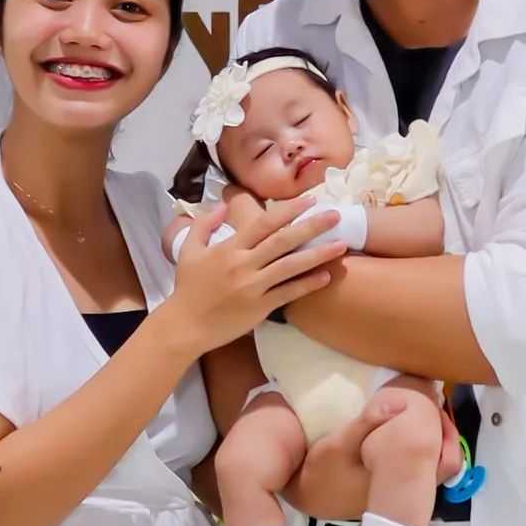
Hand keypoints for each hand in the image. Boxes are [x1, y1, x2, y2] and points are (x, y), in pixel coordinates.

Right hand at [162, 192, 346, 354]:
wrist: (184, 325)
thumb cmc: (187, 287)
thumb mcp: (188, 250)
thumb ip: (204, 224)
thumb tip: (224, 205)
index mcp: (230, 247)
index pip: (264, 223)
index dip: (288, 210)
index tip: (309, 200)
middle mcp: (244, 264)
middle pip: (284, 240)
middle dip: (312, 225)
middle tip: (335, 215)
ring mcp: (253, 286)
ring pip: (291, 266)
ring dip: (318, 254)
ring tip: (341, 245)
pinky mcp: (259, 308)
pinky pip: (288, 293)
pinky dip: (308, 285)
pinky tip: (326, 277)